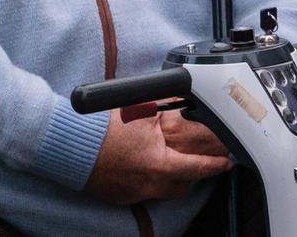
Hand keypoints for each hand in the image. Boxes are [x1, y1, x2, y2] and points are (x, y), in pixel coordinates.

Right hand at [86, 110, 231, 204]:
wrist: (70, 143)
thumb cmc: (102, 127)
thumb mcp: (141, 109)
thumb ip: (165, 107)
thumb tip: (182, 101)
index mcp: (159, 163)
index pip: (197, 167)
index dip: (215, 165)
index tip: (225, 163)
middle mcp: (148, 183)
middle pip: (182, 186)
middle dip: (194, 175)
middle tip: (200, 163)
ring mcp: (133, 192)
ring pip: (163, 192)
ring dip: (172, 180)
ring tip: (172, 164)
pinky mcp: (119, 196)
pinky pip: (143, 192)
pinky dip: (149, 182)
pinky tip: (144, 168)